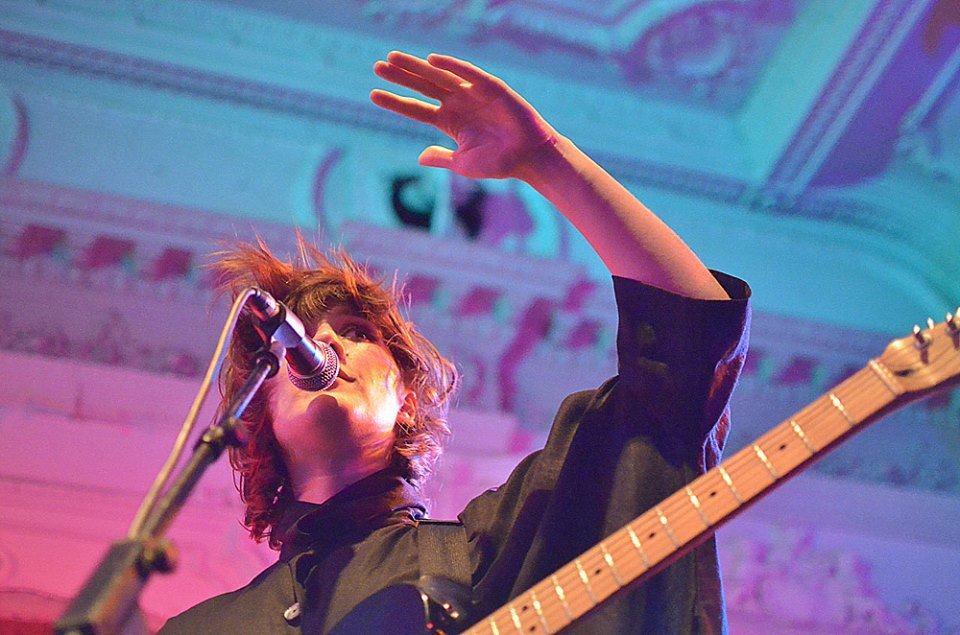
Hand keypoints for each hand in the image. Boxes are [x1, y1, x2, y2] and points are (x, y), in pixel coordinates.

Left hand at [371, 51, 556, 179]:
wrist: (529, 158)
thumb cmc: (499, 164)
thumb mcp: (463, 164)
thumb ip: (441, 158)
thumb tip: (419, 157)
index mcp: (449, 122)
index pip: (416, 109)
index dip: (395, 102)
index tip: (372, 94)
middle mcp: (458, 104)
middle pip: (423, 87)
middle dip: (401, 76)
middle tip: (377, 66)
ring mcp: (473, 94)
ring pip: (440, 76)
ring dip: (417, 67)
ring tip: (393, 58)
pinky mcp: (491, 88)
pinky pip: (469, 74)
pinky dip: (452, 65)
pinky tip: (433, 60)